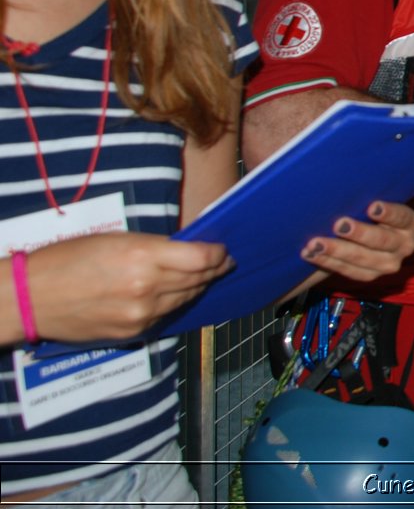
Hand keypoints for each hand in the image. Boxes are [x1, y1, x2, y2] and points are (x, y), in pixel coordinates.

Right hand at [21, 232, 232, 342]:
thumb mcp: (116, 239)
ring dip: (196, 287)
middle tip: (222, 262)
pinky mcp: (133, 332)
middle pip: (198, 279)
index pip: (202, 258)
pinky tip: (174, 295)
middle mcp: (148, 287)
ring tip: (202, 277)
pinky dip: (173, 304)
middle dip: (213, 269)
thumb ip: (155, 248)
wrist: (31, 298)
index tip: (223, 249)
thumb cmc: (68, 259)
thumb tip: (186, 252)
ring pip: (185, 299)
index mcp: (144, 257)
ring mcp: (141, 314)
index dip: (218, 253)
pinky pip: (165, 316)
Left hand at [300, 200, 413, 281]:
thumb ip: (367, 198)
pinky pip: (350, 271)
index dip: (388, 213)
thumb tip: (342, 181)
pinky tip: (312, 254)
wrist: (368, 238)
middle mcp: (404, 245)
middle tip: (338, 224)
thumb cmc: (368, 211)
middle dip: (358, 233)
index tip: (372, 206)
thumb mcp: (376, 203)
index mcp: (408, 223)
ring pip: (363, 259)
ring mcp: (389, 263)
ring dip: (336, 251)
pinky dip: (328, 262)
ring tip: (316, 243)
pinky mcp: (372, 276)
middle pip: (381, 240)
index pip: (401, 217)